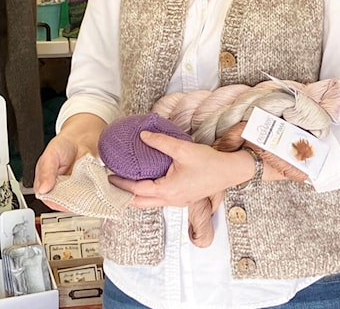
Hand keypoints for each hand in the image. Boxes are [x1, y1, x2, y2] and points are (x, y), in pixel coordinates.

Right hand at [33, 113, 104, 210]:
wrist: (82, 136)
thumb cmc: (63, 145)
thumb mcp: (50, 155)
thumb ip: (46, 171)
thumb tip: (43, 189)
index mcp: (46, 184)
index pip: (49, 200)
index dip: (57, 202)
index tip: (65, 198)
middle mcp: (60, 190)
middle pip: (66, 204)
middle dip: (73, 200)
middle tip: (79, 189)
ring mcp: (75, 190)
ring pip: (79, 202)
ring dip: (84, 197)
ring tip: (87, 185)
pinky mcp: (88, 188)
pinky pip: (91, 196)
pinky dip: (94, 193)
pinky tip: (95, 186)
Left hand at [107, 130, 253, 207]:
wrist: (230, 172)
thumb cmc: (210, 163)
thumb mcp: (183, 149)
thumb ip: (161, 142)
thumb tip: (143, 135)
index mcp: (168, 190)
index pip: (137, 190)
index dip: (121, 183)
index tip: (109, 175)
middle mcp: (171, 200)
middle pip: (139, 203)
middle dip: (124, 195)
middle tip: (112, 183)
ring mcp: (176, 201)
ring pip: (149, 203)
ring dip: (135, 195)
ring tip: (125, 182)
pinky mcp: (181, 198)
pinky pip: (159, 200)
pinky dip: (147, 194)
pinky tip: (145, 182)